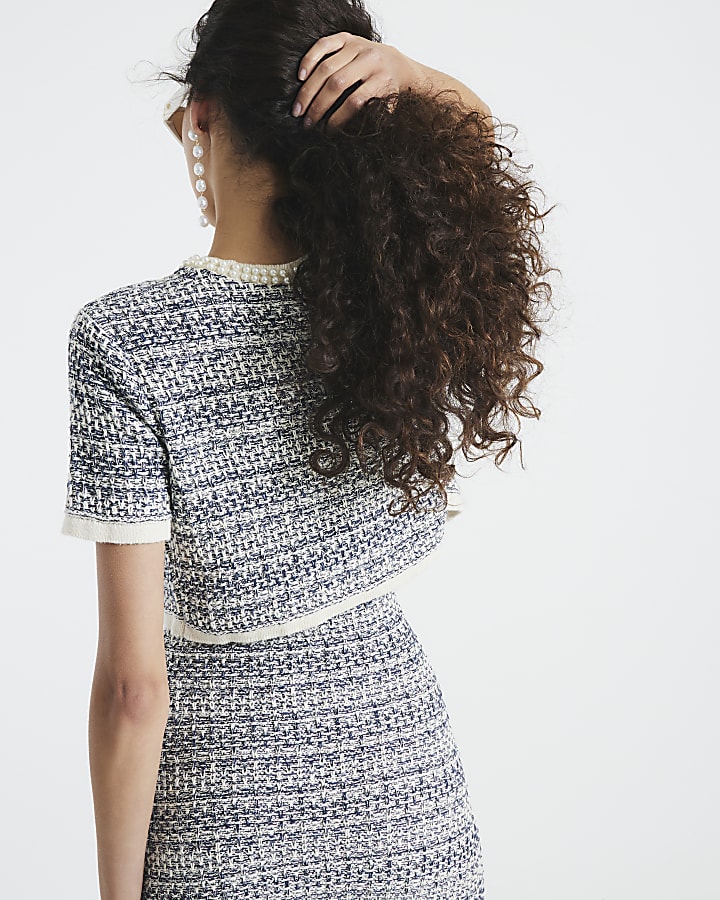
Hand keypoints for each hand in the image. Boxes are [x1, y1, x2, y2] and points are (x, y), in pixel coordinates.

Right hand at [291, 32, 418, 131]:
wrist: (394, 64)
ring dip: (308, 90)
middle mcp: (370, 59)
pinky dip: (309, 60)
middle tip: (306, 123)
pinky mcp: (346, 37)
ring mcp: (357, 45)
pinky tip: (300, 77)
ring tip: (298, 109)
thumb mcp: (386, 107)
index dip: (338, 119)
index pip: (355, 101)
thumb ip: (372, 118)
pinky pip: (323, 44)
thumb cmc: (385, 92)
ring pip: (326, 67)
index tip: (326, 133)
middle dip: (318, 106)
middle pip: (337, 84)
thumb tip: (350, 139)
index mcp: (382, 79)